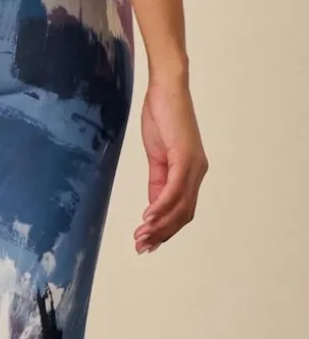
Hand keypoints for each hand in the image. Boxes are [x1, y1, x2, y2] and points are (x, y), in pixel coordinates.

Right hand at [134, 75, 208, 253]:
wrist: (166, 90)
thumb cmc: (161, 118)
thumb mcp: (157, 157)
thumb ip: (158, 182)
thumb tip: (154, 207)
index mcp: (191, 173)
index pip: (182, 211)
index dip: (166, 230)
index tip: (147, 244)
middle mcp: (197, 172)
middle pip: (183, 214)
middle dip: (162, 234)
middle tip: (141, 248)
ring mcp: (193, 166)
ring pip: (179, 206)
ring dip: (159, 225)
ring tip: (141, 237)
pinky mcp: (184, 157)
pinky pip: (173, 189)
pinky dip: (160, 206)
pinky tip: (147, 218)